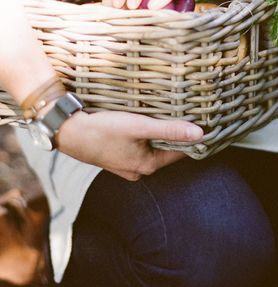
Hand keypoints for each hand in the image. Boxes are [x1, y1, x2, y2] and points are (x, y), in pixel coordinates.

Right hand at [56, 110, 202, 180]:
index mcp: (148, 166)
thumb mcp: (140, 126)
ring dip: (156, 135)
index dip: (191, 137)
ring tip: (162, 117)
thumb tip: (200, 134)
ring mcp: (126, 166)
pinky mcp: (116, 158)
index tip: (200, 122)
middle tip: (182, 115)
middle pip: (165, 151)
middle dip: (173, 135)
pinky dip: (142, 137)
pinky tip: (140, 124)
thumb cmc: (103, 130)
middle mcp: (138, 170)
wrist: (68, 133)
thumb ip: (170, 130)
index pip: (180, 152)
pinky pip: (137, 148)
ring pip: (151, 149)